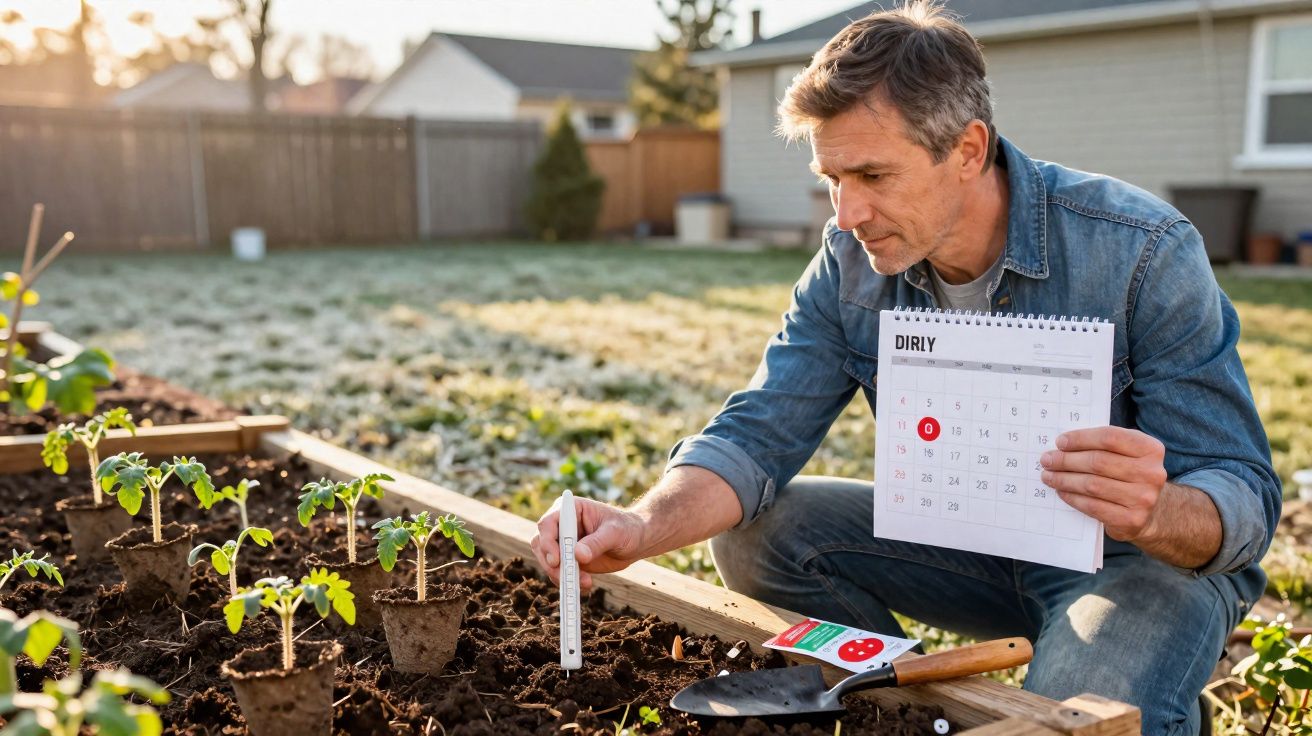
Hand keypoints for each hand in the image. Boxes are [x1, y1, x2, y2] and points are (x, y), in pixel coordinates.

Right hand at [530, 495, 646, 589]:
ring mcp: (563, 543)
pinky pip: (558, 572)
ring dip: (560, 575)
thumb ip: (596, 542)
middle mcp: (561, 525)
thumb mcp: (615, 533)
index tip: (557, 560)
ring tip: (585, 582)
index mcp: (570, 509)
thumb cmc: (627, 528)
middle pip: (541, 543)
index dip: (548, 541)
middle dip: (551, 563)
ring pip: (546, 560)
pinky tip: (586, 585)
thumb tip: (577, 555)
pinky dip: (567, 582)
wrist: (636, 541)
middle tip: (568, 578)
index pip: (548, 523)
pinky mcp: (568, 559)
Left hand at [1039, 426, 1168, 542]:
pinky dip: (1073, 498)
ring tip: (1048, 476)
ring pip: (1092, 485)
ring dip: (1064, 479)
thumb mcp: (1126, 453)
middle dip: (1066, 460)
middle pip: (1098, 462)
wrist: (1151, 511)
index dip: (1081, 438)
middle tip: (1047, 460)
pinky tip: (1062, 491)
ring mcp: (1143, 498)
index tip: (1060, 442)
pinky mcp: (1132, 519)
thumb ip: (1102, 445)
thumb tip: (1062, 445)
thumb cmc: (1129, 474)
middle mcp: (1151, 473)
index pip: (1109, 438)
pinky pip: (1093, 506)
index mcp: (1150, 449)